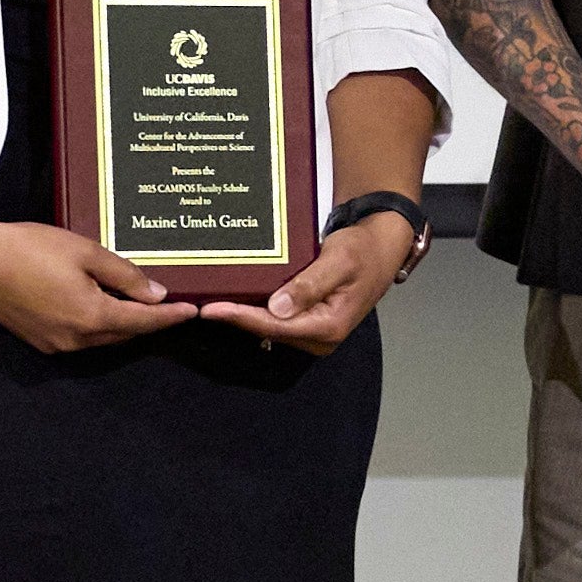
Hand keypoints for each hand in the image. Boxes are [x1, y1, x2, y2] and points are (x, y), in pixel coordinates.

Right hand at [0, 221, 191, 353]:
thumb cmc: (30, 249)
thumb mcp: (86, 253)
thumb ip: (125, 275)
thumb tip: (156, 295)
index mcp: (92, 318)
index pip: (143, 323)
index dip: (169, 317)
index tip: (190, 311)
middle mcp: (76, 340)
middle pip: (124, 333)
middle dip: (146, 320)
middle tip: (167, 303)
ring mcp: (55, 344)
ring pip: (102, 337)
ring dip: (120, 322)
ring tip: (137, 302)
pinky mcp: (39, 340)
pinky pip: (79, 337)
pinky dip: (96, 324)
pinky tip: (99, 304)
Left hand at [185, 218, 408, 354]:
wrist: (381, 244)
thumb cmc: (364, 249)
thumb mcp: (339, 261)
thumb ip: (310, 285)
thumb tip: (278, 308)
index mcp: (329, 326)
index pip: (276, 326)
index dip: (241, 317)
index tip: (210, 309)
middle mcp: (320, 336)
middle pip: (268, 330)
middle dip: (236, 317)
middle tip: (201, 303)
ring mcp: (314, 332)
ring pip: (269, 327)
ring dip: (242, 314)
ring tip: (210, 300)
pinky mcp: (308, 322)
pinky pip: (276, 320)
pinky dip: (255, 309)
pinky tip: (234, 298)